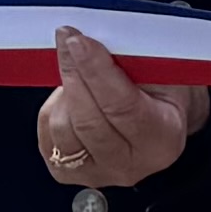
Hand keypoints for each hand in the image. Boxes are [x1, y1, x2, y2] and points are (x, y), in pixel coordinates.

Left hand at [35, 26, 198, 195]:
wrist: (159, 119)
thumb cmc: (163, 91)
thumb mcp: (161, 70)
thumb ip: (131, 58)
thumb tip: (93, 38)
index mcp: (163, 139)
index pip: (122, 106)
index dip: (96, 71)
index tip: (79, 41)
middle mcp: (132, 165)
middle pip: (89, 119)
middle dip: (74, 72)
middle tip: (68, 40)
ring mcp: (99, 173)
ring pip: (64, 127)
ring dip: (66, 91)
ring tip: (79, 71)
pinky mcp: (69, 174)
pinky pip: (47, 136)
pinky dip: (54, 109)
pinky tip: (70, 96)